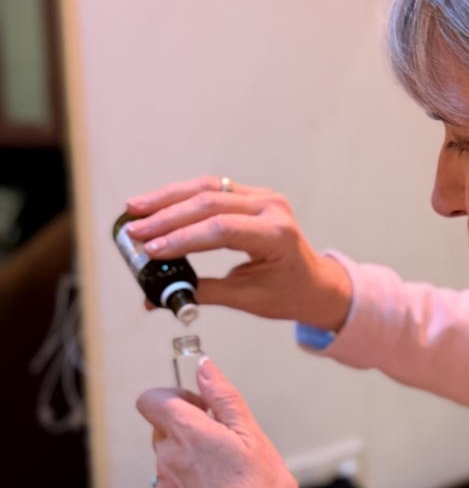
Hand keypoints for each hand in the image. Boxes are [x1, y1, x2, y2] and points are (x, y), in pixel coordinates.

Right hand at [125, 176, 351, 329]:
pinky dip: (182, 197)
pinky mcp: (252, 195)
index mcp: (277, 235)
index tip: (151, 250)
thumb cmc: (288, 293)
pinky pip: (213, 188)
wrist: (315, 283)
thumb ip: (202, 293)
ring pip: (207, 188)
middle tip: (134, 230)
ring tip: (135, 210)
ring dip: (168, 199)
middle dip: (167, 217)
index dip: (182, 238)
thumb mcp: (247, 298)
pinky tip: (158, 204)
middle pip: (210, 203)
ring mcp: (263, 198)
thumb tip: (158, 297)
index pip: (221, 230)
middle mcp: (271, 208)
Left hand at [137, 358, 306, 487]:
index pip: (153, 399)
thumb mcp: (253, 437)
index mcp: (187, 433)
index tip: (202, 407)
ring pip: (171, 462)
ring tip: (230, 478)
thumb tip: (205, 368)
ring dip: (193, 461)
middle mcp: (167, 460)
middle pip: (164, 430)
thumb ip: (224, 398)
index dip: (175, 397)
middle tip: (227, 444)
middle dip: (190, 429)